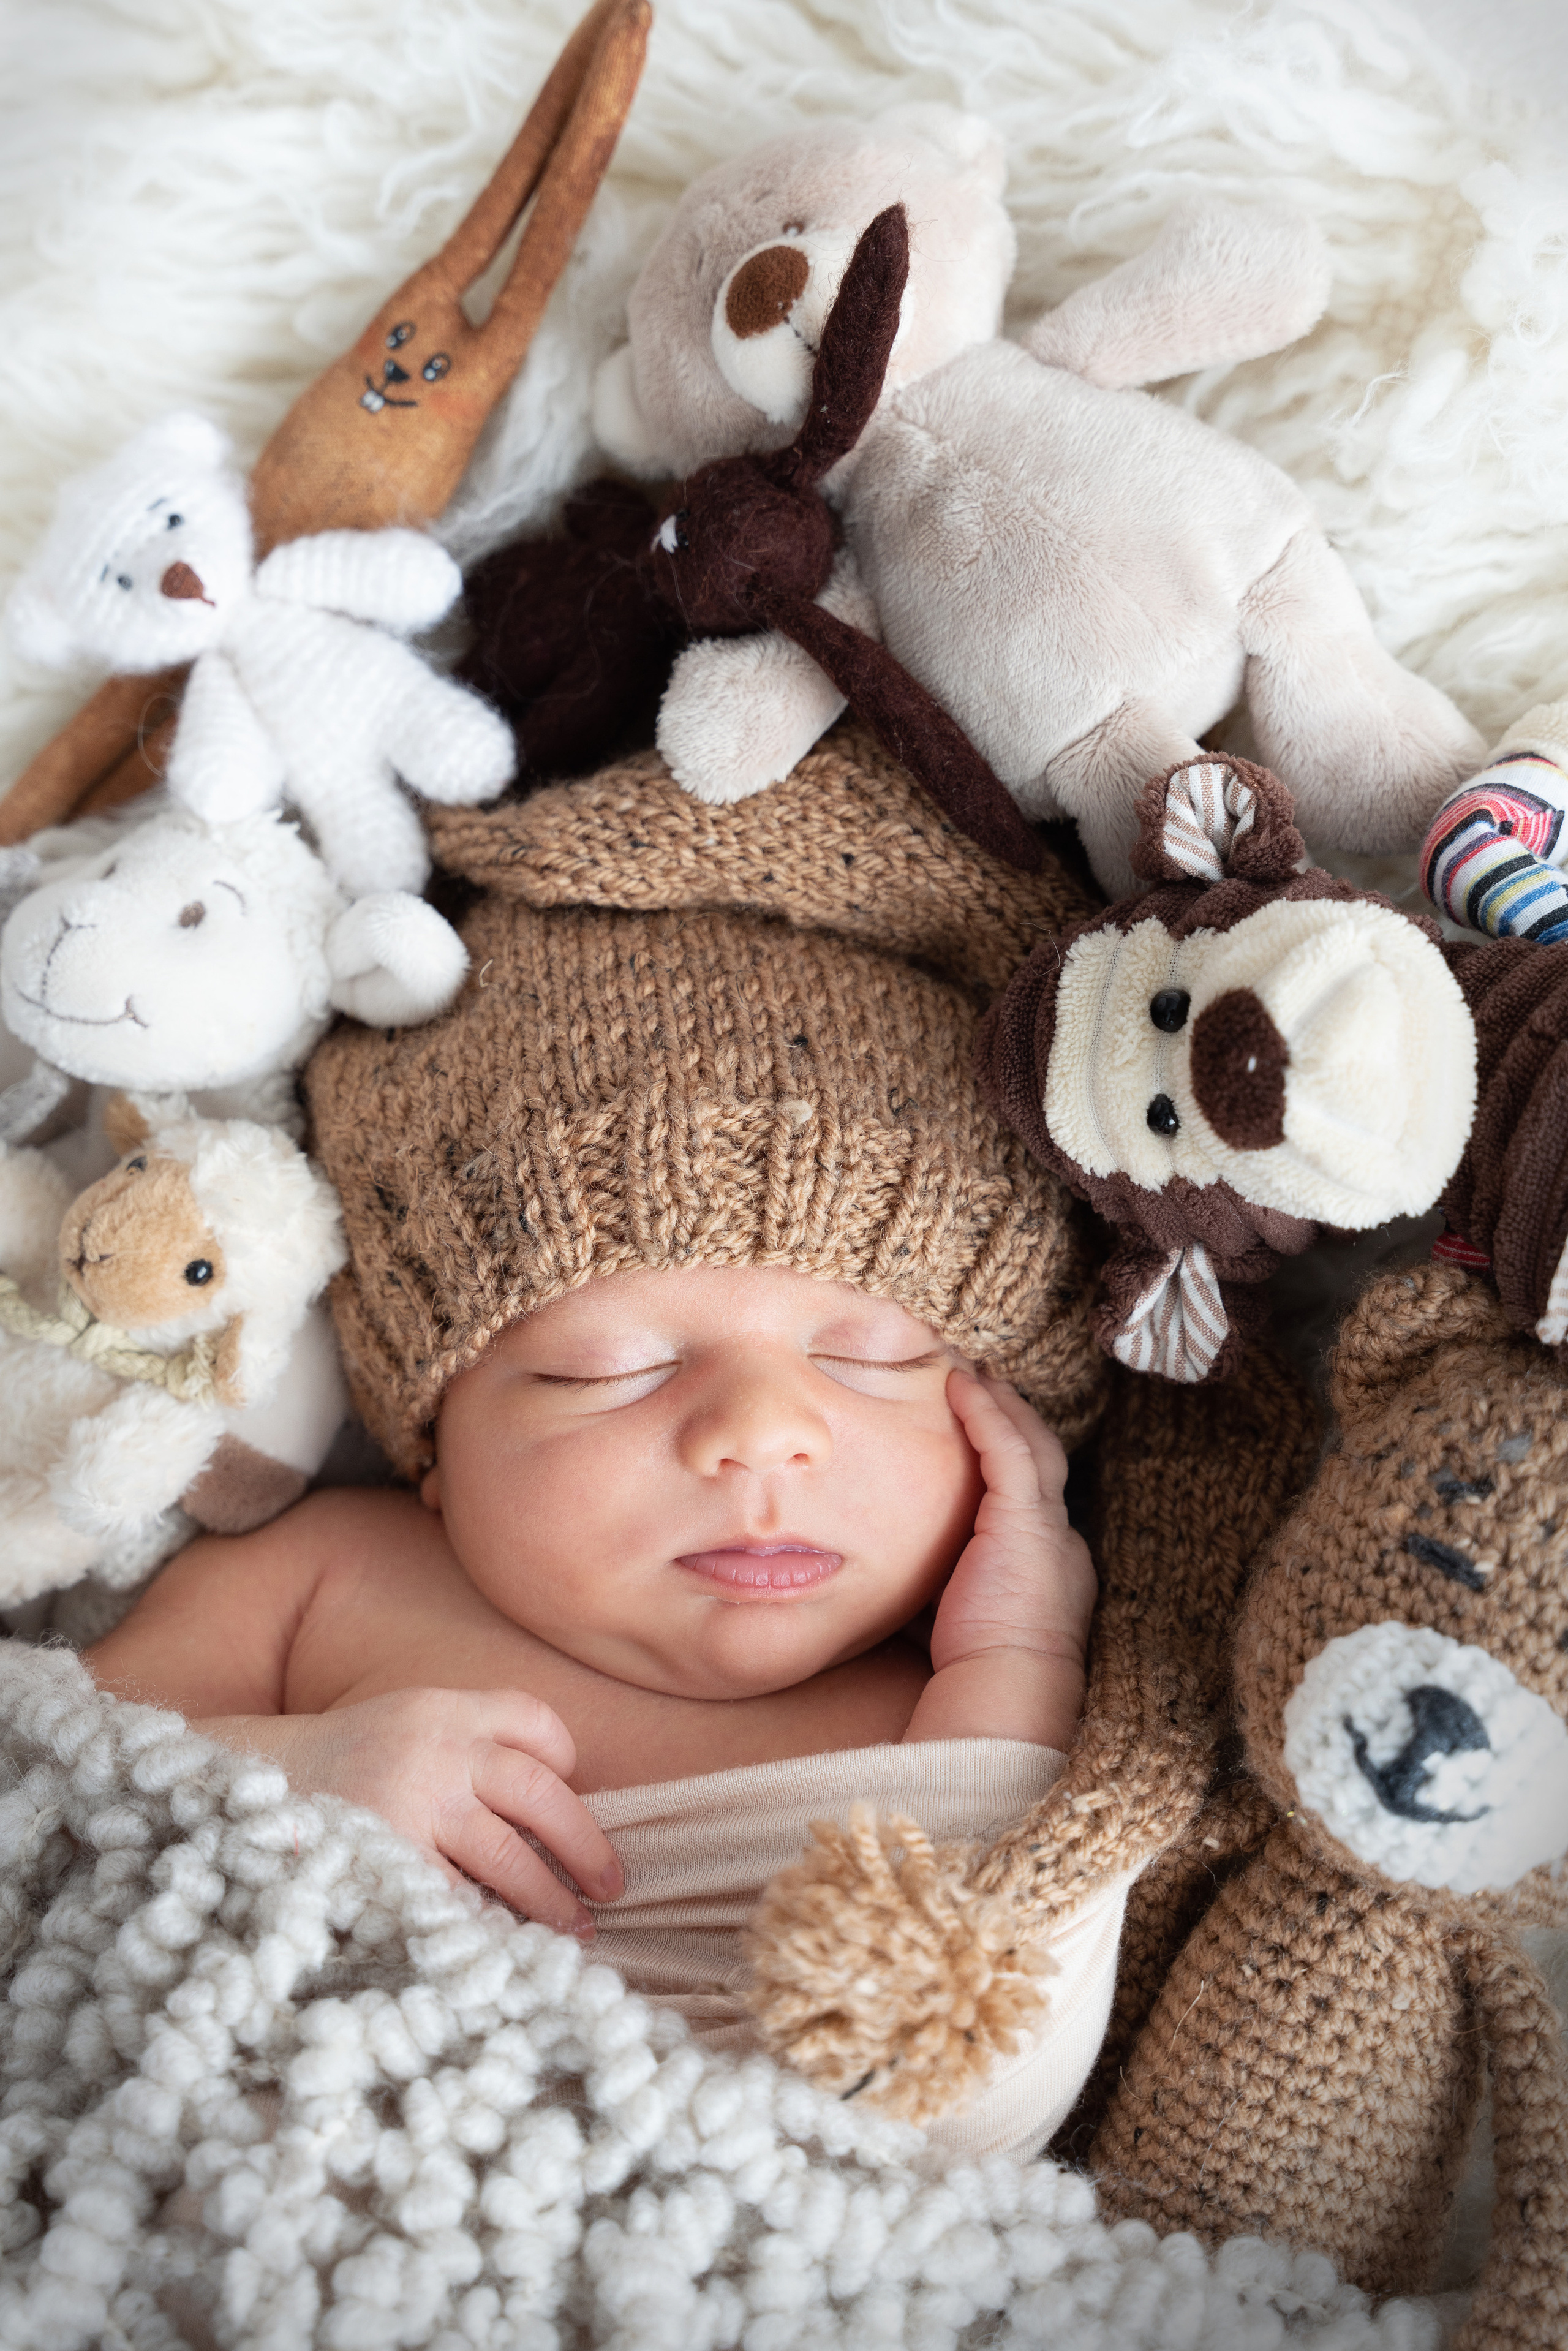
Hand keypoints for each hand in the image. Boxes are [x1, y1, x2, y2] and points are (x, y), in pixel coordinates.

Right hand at [210, 1687, 622, 1938]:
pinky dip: (486, 1929)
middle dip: (584, 1847)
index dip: (567, 1760)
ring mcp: (415, 1802)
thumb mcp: (402, 1731)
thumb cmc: (337, 1772)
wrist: (238, 1793)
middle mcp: (438, 1747)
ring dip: (549, 1900)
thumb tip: (549, 1824)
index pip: (534, 1720)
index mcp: (444, 1709)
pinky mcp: (390, 1859)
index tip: (575, 1798)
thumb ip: (466, 1753)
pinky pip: (457, 1901)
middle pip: (541, 1793)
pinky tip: (505, 1951)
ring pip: (511, 1856)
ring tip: (571, 1930)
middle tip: (610, 1889)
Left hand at [907, 1372, 1095, 1748]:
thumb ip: (934, 1590)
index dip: (1009, 1462)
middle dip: (1015, 1422)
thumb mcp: (953, 1618)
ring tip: (972, 1374)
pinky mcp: (1028, 1521)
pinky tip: (964, 1386)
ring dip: (1003, 1406)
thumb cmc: (974, 1674)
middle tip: (984, 1385)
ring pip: (1033, 1446)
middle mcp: (1059, 1541)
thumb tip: (886, 1581)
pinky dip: (987, 1414)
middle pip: (1042, 1461)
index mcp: (1047, 1566)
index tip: (979, 1435)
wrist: (1005, 1692)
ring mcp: (1049, 1528)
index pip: (1031, 1499)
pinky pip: (1010, 1450)